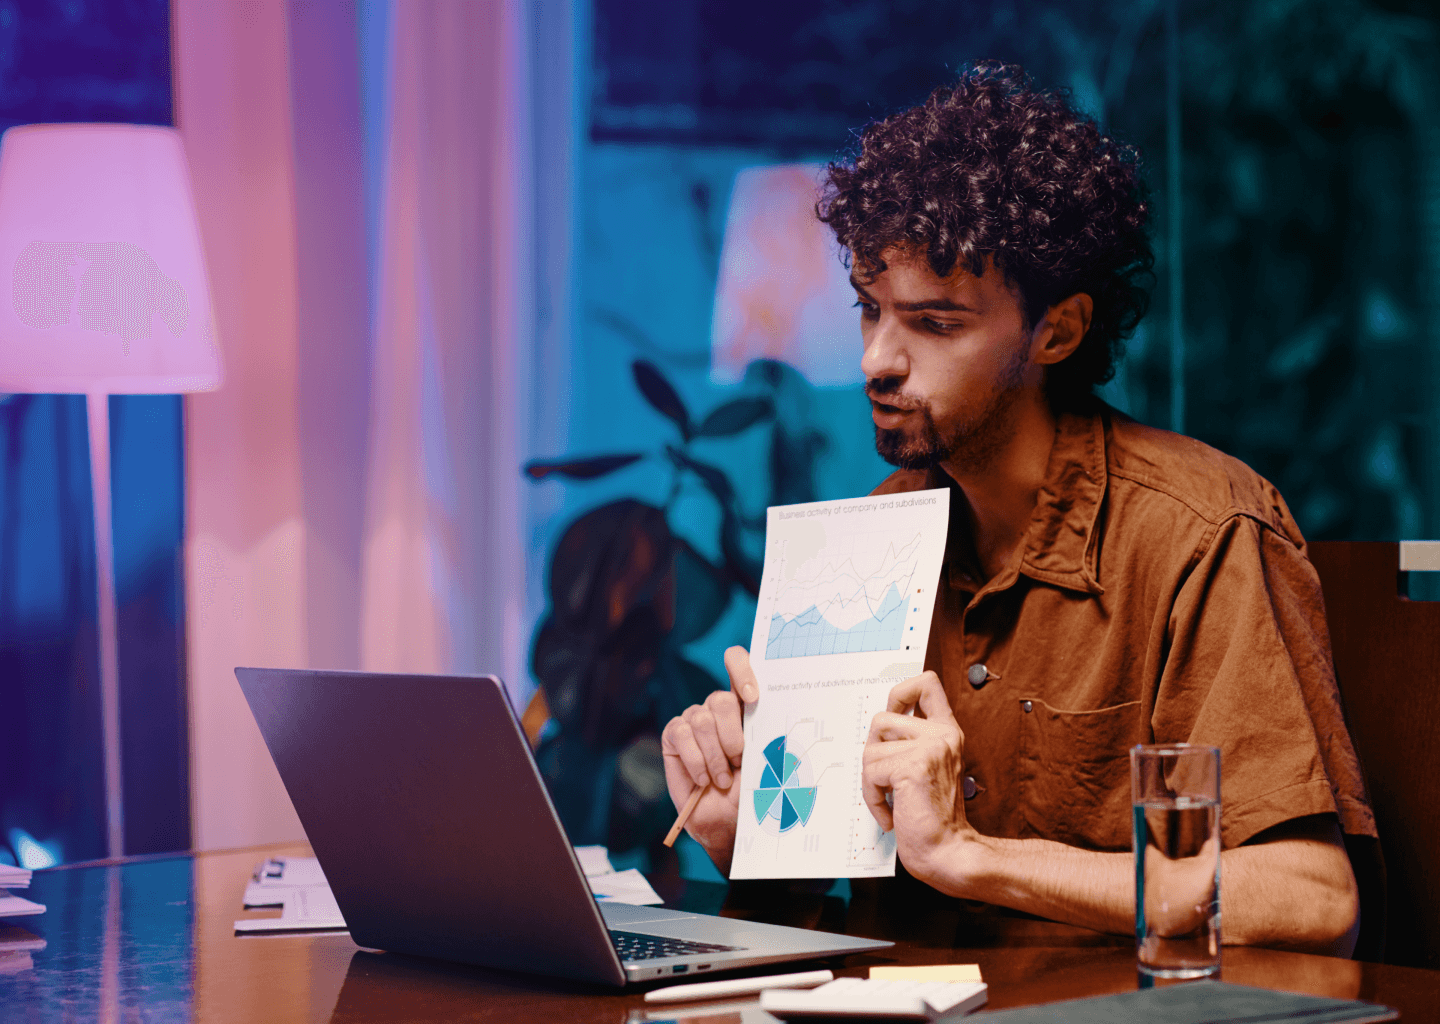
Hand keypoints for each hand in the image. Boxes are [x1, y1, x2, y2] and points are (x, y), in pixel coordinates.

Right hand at [661, 646, 758, 870]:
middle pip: (720, 699)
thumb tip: (773, 719)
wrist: (724, 820)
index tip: (753, 697)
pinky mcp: (674, 734)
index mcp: (744, 704)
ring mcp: (694, 718)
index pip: (736, 663)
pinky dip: (695, 760)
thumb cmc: (748, 790)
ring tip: (720, 778)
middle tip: (738, 762)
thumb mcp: (764, 762)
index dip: (742, 669)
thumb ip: (764, 736)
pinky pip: (681, 734)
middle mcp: (717, 708)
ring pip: (701, 719)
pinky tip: (703, 778)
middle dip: (731, 736)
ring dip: (714, 756)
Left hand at [862, 671, 970, 878]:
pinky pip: (871, 773)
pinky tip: (890, 814)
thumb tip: (878, 726)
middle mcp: (941, 735)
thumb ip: (913, 742)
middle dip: (872, 753)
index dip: (901, 692)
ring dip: (871, 781)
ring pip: (870, 750)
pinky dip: (872, 798)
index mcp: (946, 731)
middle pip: (879, 719)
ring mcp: (929, 749)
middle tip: (885, 779)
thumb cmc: (935, 817)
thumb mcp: (929, 767)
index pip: (926, 683)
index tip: (895, 714)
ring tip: (891, 800)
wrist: (948, 852)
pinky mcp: (912, 768)